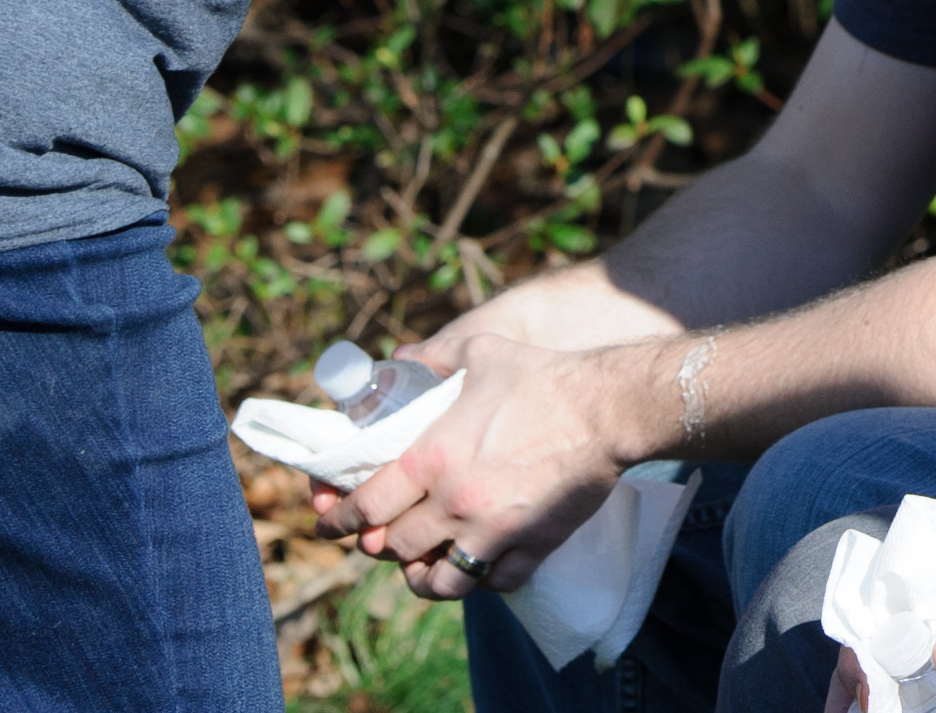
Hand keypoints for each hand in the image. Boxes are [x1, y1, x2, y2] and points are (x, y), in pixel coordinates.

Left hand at [325, 331, 650, 600]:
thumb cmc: (541, 377)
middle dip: (380, 546)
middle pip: (395, 547)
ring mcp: (493, 531)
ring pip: (439, 581)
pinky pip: (494, 583)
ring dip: (422, 577)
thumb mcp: (480, 352)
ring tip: (420, 569)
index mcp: (432, 458)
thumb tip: (401, 356)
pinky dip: (480, 580)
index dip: (340, 520)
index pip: (366, 506)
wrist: (605, 407)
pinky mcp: (531, 546)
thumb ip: (433, 357)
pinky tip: (477, 567)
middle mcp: (455, 503)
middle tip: (379, 540)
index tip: (330, 525)